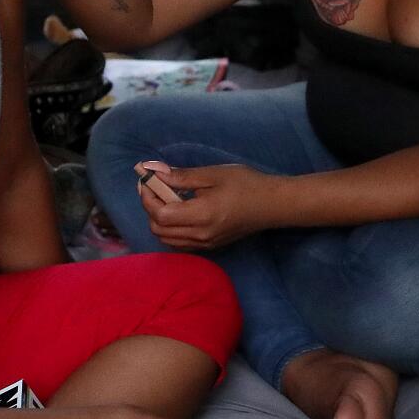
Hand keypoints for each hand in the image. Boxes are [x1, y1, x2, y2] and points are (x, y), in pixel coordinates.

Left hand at [139, 163, 276, 251]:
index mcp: (201, 215)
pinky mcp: (209, 247)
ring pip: (166, 239)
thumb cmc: (245, 184)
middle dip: (150, 207)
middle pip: (158, 229)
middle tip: (154, 187)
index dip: (147, 197)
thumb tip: (153, 171)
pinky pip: (179, 243)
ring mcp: (204, 244)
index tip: (146, 180)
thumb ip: (181, 176)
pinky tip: (178, 212)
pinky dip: (169, 229)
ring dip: (158, 219)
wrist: (271, 205)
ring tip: (165, 198)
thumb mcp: (213, 174)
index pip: (160, 214)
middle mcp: (200, 235)